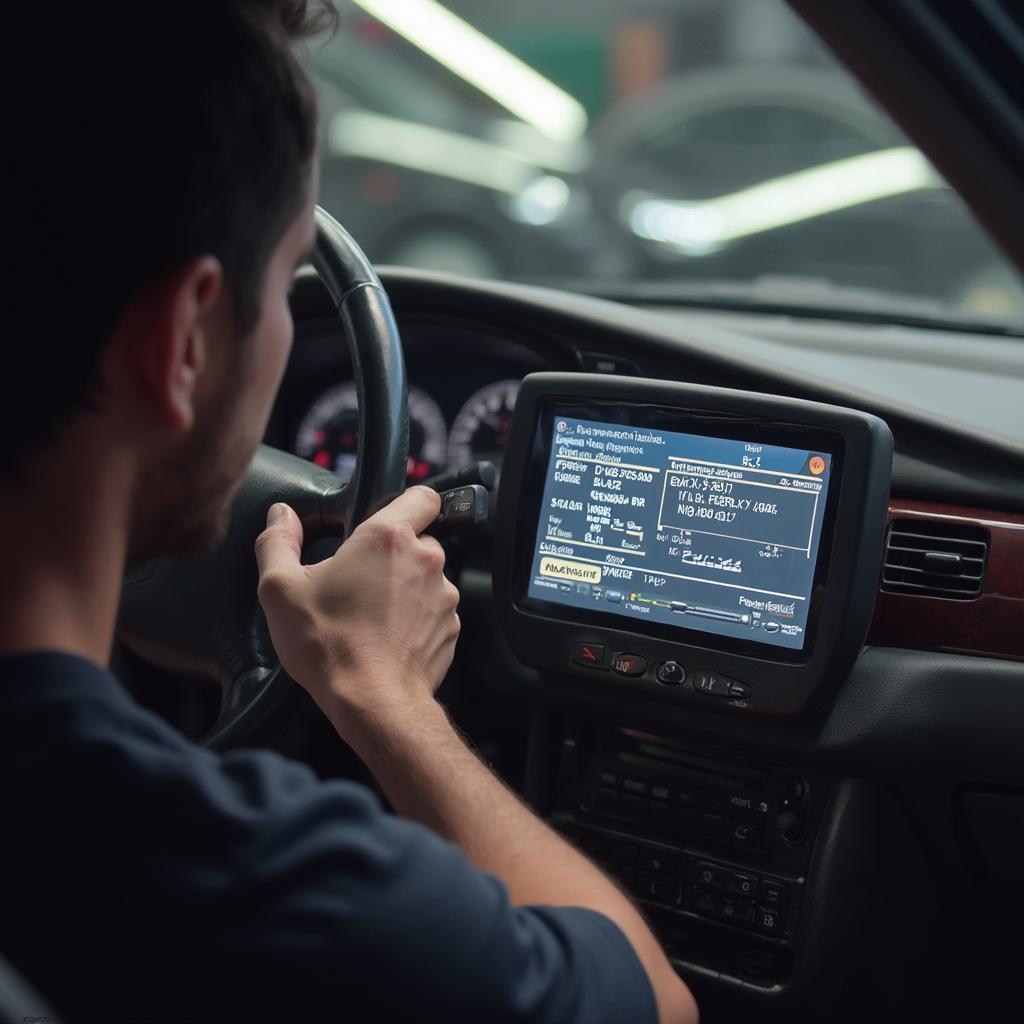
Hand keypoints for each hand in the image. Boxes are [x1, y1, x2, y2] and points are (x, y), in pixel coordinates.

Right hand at [254, 487, 460, 732]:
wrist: (371, 702)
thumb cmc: (328, 645)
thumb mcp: (280, 589)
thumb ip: (277, 541)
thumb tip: (280, 516)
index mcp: (388, 537)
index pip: (422, 495)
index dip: (405, 502)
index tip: (382, 519)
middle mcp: (425, 560)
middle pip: (419, 539)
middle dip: (393, 553)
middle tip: (359, 579)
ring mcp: (444, 596)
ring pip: (427, 577)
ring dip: (405, 588)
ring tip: (370, 614)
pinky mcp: (450, 628)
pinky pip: (434, 611)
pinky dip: (415, 618)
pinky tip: (386, 636)